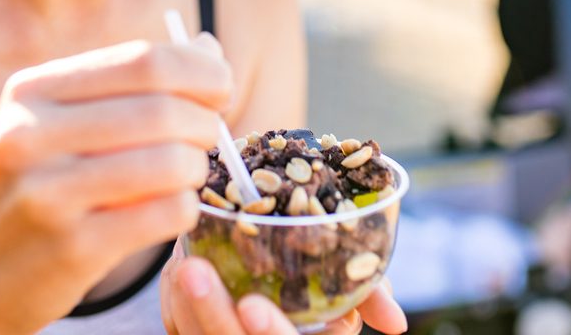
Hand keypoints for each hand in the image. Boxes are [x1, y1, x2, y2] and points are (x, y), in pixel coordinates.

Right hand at [0, 35, 231, 334]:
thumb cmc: (47, 184)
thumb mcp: (69, 122)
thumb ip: (137, 83)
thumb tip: (209, 48)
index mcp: (33, 89)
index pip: (143, 60)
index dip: (200, 72)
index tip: (221, 91)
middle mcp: (30, 133)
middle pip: (161, 109)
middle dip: (205, 122)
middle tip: (210, 138)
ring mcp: (46, 193)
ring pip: (169, 162)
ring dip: (197, 167)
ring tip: (189, 173)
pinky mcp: (71, 247)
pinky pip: (166, 213)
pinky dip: (186, 207)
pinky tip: (174, 208)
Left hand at [161, 242, 407, 334]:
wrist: (270, 245)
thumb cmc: (314, 260)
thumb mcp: (345, 277)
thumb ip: (368, 293)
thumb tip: (396, 326)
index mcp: (301, 334)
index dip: (270, 332)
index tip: (251, 306)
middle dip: (211, 313)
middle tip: (193, 270)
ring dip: (186, 302)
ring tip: (182, 264)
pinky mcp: (191, 327)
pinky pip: (177, 325)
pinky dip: (174, 300)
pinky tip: (176, 268)